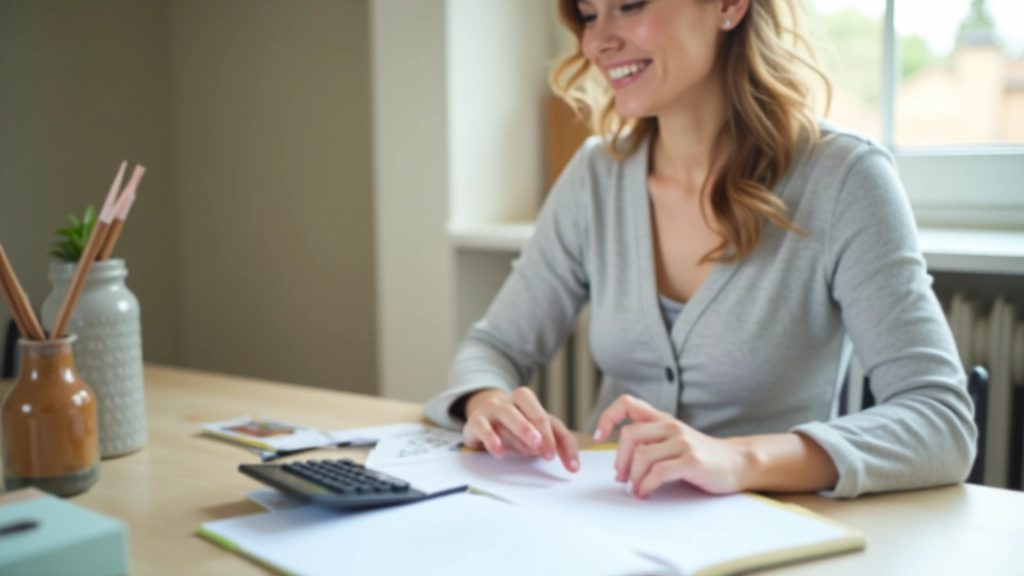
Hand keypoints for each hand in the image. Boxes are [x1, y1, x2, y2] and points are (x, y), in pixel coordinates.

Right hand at [462, 387, 579, 471]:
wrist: (480, 418)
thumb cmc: (514, 426)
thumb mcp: (536, 433)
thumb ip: (556, 443)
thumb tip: (573, 464)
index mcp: (526, 400)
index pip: (546, 417)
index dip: (558, 439)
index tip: (564, 461)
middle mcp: (508, 401)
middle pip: (526, 406)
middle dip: (540, 428)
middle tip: (548, 451)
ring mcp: (490, 409)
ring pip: (506, 412)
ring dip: (522, 428)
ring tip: (532, 446)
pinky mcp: (475, 422)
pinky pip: (482, 427)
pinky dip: (491, 438)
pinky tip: (500, 452)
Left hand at [593, 395, 753, 497]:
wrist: (738, 462)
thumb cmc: (702, 456)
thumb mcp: (674, 440)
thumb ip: (650, 442)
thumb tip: (620, 462)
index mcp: (662, 419)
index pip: (627, 403)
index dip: (607, 417)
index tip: (599, 437)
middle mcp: (670, 426)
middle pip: (628, 436)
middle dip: (619, 461)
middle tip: (621, 478)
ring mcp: (682, 442)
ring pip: (641, 456)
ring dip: (632, 478)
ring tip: (636, 489)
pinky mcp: (691, 461)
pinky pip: (658, 473)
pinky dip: (646, 486)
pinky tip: (646, 493)